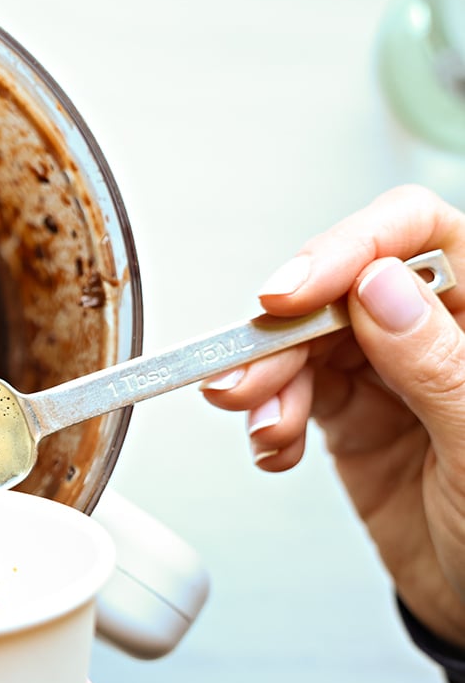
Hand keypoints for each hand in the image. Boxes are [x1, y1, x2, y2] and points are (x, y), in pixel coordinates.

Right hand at [201, 185, 464, 647]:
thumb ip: (438, 366)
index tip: (294, 292)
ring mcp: (392, 372)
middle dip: (285, 330)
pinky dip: (269, 419)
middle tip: (245, 373)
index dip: (353, 246)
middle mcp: (436, 333)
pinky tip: (275, 448)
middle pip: (344, 289)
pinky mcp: (355, 414)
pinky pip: (294, 393)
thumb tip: (380, 288)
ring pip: (308, 340)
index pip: (420, 234)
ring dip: (267, 379)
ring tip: (258, 422)